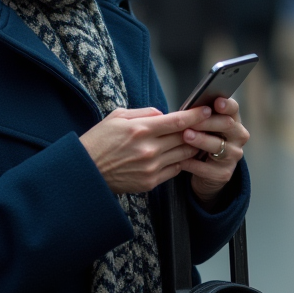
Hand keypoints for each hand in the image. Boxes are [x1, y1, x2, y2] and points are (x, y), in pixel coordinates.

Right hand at [80, 106, 209, 194]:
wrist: (85, 172)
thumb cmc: (98, 141)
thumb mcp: (116, 117)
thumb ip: (143, 112)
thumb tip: (163, 114)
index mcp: (141, 129)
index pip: (177, 121)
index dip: (195, 115)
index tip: (207, 110)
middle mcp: (149, 149)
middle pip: (185, 138)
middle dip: (198, 130)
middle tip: (207, 124)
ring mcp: (151, 167)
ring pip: (183, 154)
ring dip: (192, 146)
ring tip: (197, 139)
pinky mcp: (150, 182)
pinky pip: (174, 170)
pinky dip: (180, 161)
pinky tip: (180, 155)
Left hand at [176, 97, 248, 205]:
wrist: (206, 172)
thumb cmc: (202, 141)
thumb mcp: (203, 127)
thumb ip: (199, 117)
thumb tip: (185, 110)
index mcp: (233, 121)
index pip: (234, 109)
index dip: (227, 105)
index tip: (217, 102)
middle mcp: (238, 137)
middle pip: (227, 125)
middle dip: (207, 122)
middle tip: (192, 121)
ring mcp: (233, 155)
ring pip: (218, 146)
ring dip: (201, 140)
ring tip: (186, 136)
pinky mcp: (224, 173)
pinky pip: (207, 168)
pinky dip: (193, 163)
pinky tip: (181, 160)